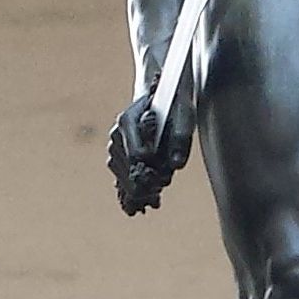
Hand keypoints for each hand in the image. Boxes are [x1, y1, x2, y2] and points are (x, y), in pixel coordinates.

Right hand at [108, 91, 191, 215]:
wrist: (162, 97)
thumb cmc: (174, 105)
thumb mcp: (184, 114)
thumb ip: (180, 136)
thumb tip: (175, 164)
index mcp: (128, 120)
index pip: (135, 154)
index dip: (151, 168)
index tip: (165, 175)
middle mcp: (116, 134)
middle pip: (125, 170)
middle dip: (144, 184)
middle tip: (161, 189)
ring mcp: (114, 146)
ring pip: (121, 177)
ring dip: (138, 190)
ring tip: (155, 196)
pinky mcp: (118, 157)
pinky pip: (120, 180)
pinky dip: (133, 192)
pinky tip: (146, 200)